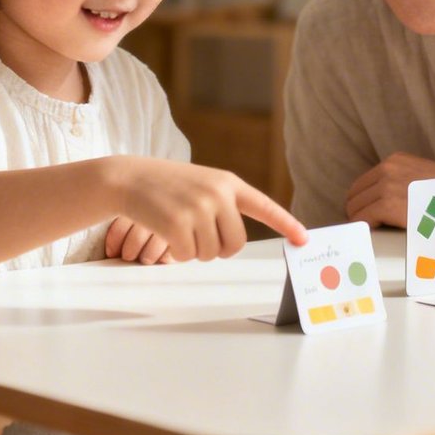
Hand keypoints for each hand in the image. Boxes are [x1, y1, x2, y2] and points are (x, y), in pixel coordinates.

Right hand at [104, 157, 308, 260]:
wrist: (129, 177)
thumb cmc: (167, 186)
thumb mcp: (202, 184)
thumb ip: (223, 204)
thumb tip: (235, 242)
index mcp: (228, 183)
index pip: (264, 206)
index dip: (286, 224)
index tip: (304, 239)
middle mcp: (219, 194)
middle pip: (235, 244)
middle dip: (219, 249)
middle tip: (200, 237)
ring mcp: (199, 208)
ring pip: (211, 254)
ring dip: (194, 250)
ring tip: (178, 227)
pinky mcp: (178, 224)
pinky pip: (188, 256)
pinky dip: (178, 253)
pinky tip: (166, 233)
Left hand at [346, 152, 434, 227]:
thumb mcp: (424, 180)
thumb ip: (404, 186)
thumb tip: (386, 206)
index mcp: (396, 161)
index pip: (362, 184)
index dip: (363, 204)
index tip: (370, 219)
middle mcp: (387, 168)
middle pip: (354, 196)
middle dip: (359, 214)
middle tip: (373, 231)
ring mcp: (386, 185)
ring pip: (355, 208)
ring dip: (363, 223)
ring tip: (379, 235)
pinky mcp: (388, 204)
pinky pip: (362, 219)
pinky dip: (366, 229)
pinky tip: (380, 235)